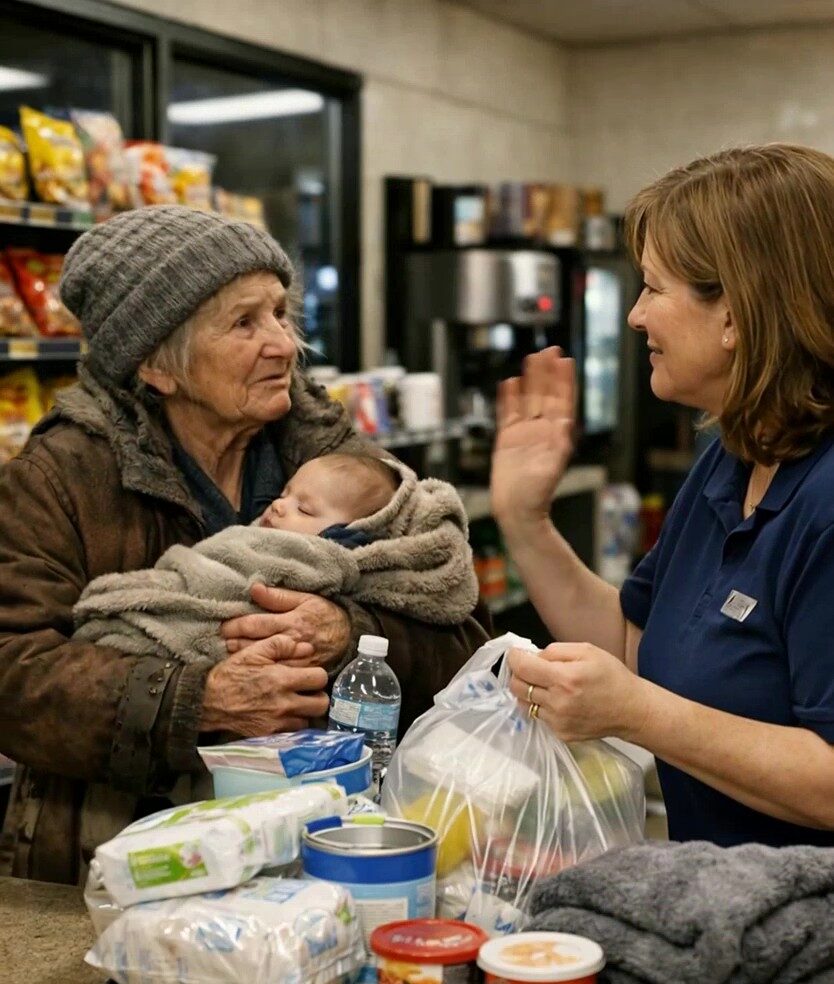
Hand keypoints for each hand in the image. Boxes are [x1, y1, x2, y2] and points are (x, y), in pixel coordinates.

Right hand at [200, 640, 328, 734]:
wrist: (207, 701)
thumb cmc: (231, 674)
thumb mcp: (253, 652)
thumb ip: (281, 644)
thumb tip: (306, 647)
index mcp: (282, 679)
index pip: (320, 678)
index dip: (317, 674)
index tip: (308, 674)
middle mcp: (284, 703)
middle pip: (321, 704)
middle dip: (317, 696)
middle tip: (307, 691)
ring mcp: (277, 722)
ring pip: (309, 720)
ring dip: (305, 712)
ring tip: (296, 704)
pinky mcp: (269, 735)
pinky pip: (293, 733)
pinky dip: (292, 725)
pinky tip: (284, 716)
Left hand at [221, 583, 350, 669]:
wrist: (350, 636)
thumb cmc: (325, 614)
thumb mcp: (306, 599)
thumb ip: (278, 596)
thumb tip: (254, 588)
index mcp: (290, 622)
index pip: (254, 624)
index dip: (234, 626)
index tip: (221, 627)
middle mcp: (290, 643)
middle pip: (253, 645)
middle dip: (232, 643)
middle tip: (219, 642)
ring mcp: (294, 661)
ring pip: (261, 663)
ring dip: (242, 659)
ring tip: (228, 655)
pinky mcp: (299, 673)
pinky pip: (275, 674)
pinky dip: (260, 671)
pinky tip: (248, 670)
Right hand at [491, 347, 575, 526]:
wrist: (516, 510)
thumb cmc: (536, 495)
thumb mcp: (550, 469)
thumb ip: (558, 446)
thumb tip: (565, 422)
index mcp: (556, 435)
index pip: (562, 401)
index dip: (564, 381)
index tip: (566, 360)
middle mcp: (541, 431)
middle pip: (545, 395)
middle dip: (547, 373)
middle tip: (550, 349)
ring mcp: (524, 434)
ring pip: (527, 399)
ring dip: (530, 379)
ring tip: (531, 358)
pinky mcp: (507, 440)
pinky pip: (508, 413)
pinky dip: (509, 398)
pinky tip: (510, 382)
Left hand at [507, 642, 647, 741]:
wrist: (631, 710)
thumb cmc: (611, 676)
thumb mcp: (587, 650)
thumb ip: (555, 651)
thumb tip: (532, 656)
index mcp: (564, 679)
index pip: (522, 668)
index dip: (514, 657)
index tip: (516, 653)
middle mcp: (558, 703)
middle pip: (517, 687)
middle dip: (518, 673)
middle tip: (530, 667)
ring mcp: (558, 721)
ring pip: (524, 703)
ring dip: (529, 690)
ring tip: (546, 683)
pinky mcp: (561, 734)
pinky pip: (538, 716)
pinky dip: (542, 705)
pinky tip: (558, 699)